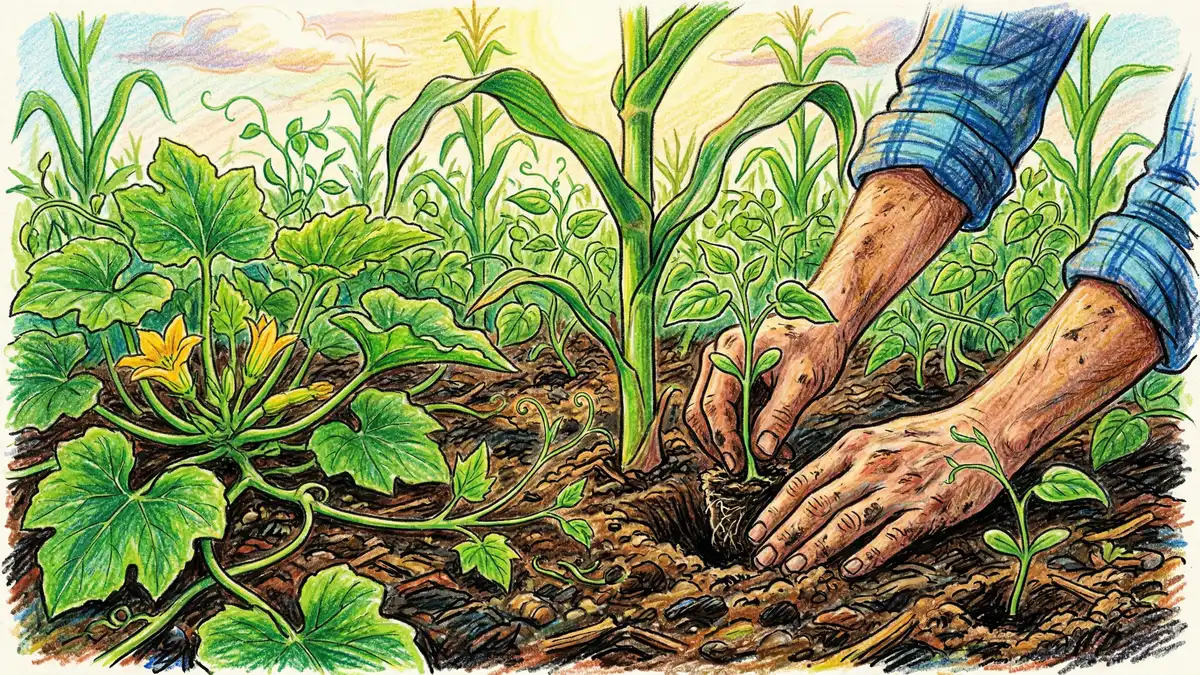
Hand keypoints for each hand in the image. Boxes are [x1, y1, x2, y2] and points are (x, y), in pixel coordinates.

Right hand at [685, 316, 845, 471]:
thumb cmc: (818, 341)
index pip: (714, 404)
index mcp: (732, 351)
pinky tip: (770, 447)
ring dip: (731, 441)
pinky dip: (742, 432)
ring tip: (766, 460)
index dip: (723, 440)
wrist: (827, 319)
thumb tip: (761, 451)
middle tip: (743, 470)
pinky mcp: (732, 377)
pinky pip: (728, 410)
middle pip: (700, 411)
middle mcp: (719, 356)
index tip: (737, 467)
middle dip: (718, 445)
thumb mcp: (804, 379)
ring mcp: (722, 366)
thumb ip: (780, 415)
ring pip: (710, 415)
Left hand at [747, 409, 1009, 576]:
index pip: (803, 482)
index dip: (776, 510)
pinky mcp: (930, 508)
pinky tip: (850, 570)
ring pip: (849, 522)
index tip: (756, 532)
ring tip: (794, 567)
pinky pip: (894, 536)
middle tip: (763, 559)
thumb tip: (804, 492)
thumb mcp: (874, 436)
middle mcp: (872, 465)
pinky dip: (869, 555)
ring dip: (817, 548)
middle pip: (818, 505)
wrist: (982, 430)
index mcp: (853, 447)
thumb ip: (841, 462)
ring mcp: (901, 487)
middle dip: (786, 535)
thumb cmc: (923, 437)